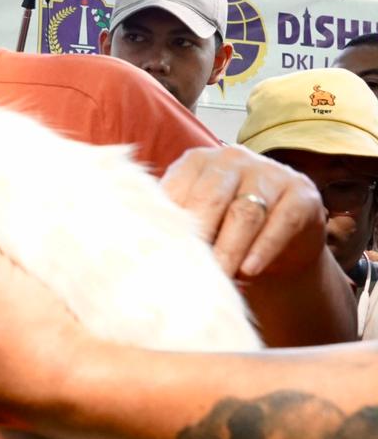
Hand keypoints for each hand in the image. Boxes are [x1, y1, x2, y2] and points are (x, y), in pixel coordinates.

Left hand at [160, 145, 325, 278]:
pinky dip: (263, 248)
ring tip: (217, 278)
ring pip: (244, 214)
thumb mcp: (198, 222)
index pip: (178, 189)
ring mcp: (270, 173)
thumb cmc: (224, 231)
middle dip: (197, 239)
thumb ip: (174, 224)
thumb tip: (137, 247)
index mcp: (197, 161)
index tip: (156, 254)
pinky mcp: (301, 194)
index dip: (168, 224)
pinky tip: (249, 269)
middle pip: (209, 200)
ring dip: (228, 250)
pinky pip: (280, 222)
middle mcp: (233, 159)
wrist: (280, 246)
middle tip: (184, 271)